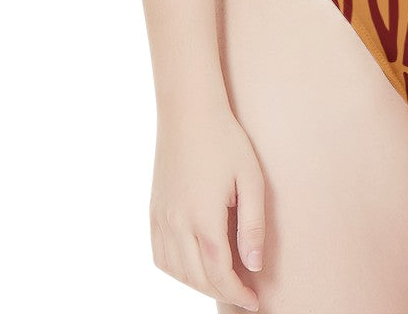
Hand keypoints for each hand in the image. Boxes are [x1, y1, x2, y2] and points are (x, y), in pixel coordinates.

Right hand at [150, 105, 265, 311]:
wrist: (189, 112)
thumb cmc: (226, 141)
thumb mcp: (251, 180)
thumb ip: (253, 226)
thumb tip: (254, 266)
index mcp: (202, 218)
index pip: (219, 273)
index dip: (237, 293)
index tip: (254, 302)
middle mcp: (175, 224)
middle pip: (197, 278)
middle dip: (222, 292)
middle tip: (244, 296)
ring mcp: (160, 219)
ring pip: (176, 271)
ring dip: (199, 284)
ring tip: (224, 281)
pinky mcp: (153, 212)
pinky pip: (161, 256)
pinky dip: (178, 270)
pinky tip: (195, 265)